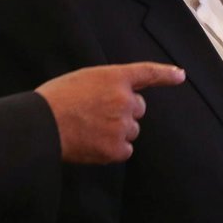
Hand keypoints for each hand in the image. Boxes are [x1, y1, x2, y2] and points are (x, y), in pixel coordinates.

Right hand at [36, 62, 185, 163]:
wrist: (41, 126)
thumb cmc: (55, 101)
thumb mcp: (83, 79)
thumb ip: (107, 84)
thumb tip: (124, 97)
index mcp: (114, 78)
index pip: (147, 73)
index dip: (166, 74)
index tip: (180, 75)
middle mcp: (124, 99)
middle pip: (138, 109)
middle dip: (124, 112)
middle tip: (96, 115)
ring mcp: (123, 124)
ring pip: (132, 130)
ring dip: (118, 131)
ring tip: (90, 129)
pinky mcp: (117, 147)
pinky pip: (125, 149)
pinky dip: (113, 149)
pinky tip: (93, 144)